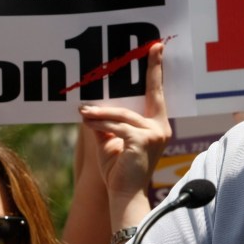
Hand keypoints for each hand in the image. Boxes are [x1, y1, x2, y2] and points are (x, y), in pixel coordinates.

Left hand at [78, 42, 170, 230]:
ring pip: (122, 115)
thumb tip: (91, 106)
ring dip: (100, 113)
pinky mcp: (143, 140)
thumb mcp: (111, 141)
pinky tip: (86, 121)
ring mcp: (155, 134)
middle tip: (145, 51)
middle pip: (144, 98)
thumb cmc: (118, 171)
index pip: (157, 94)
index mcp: (157, 126)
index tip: (157, 47)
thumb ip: (106, 124)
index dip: (157, 70)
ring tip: (82, 111)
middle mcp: (161, 128)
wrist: (123, 196)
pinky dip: (100, 124)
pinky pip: (117, 126)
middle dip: (145, 74)